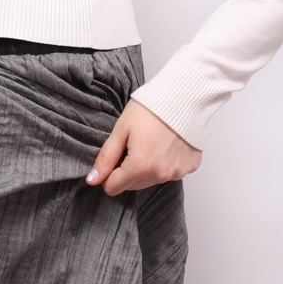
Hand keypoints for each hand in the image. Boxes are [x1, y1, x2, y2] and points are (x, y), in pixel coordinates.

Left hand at [87, 98, 201, 196]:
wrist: (184, 95)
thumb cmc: (151, 108)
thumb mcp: (121, 130)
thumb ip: (106, 158)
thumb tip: (93, 180)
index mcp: (140, 166)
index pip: (113, 188)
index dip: (108, 175)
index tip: (115, 158)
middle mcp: (160, 174)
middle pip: (133, 186)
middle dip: (128, 171)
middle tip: (134, 146)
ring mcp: (177, 172)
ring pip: (151, 181)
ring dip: (147, 168)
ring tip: (151, 143)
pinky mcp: (189, 167)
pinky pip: (171, 173)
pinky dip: (166, 163)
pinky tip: (167, 144)